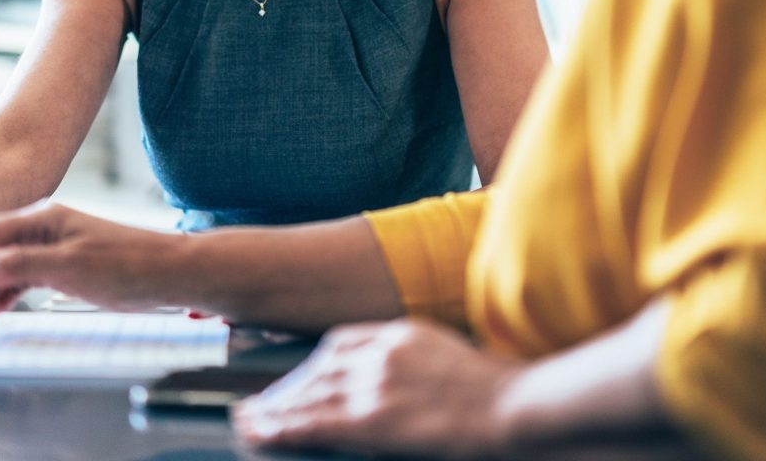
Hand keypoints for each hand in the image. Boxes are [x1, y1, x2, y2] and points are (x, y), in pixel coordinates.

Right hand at [0, 200, 170, 319]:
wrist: (170, 273)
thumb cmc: (128, 265)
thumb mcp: (70, 267)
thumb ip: (20, 265)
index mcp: (43, 218)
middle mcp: (45, 227)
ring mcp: (54, 245)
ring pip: (4, 263)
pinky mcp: (65, 265)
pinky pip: (23, 276)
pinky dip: (6, 292)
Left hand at [233, 318, 523, 458]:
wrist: (515, 407)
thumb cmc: (500, 391)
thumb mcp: (453, 357)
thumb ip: (418, 363)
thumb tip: (399, 383)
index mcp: (402, 333)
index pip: (340, 341)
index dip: (313, 362)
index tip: (298, 377)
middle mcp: (381, 353)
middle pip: (319, 367)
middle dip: (287, 388)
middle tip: (260, 404)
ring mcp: (376, 384)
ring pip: (309, 394)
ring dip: (275, 409)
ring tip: (250, 420)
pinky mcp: (373, 419)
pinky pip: (315, 422)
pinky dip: (283, 427)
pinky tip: (262, 432)